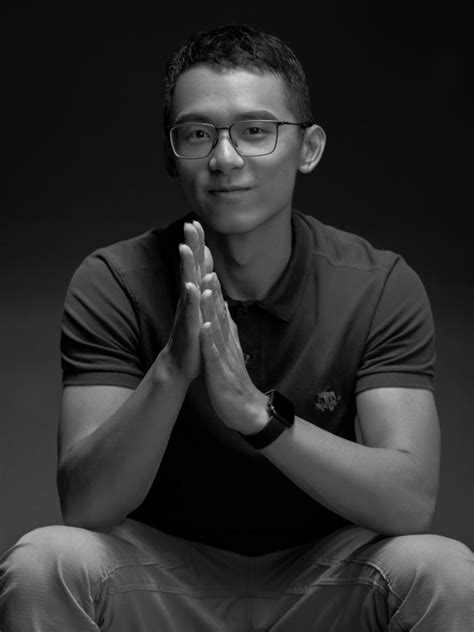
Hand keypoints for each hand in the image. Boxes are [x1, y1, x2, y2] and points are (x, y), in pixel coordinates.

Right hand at [158, 220, 212, 383]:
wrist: (181, 365)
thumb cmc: (193, 335)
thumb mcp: (200, 308)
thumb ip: (203, 287)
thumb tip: (206, 268)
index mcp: (195, 294)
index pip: (197, 264)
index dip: (197, 244)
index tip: (197, 221)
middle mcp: (189, 299)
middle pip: (191, 267)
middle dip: (191, 245)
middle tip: (190, 223)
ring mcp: (188, 312)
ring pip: (188, 284)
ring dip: (187, 266)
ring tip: (186, 247)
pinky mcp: (189, 327)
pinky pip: (190, 311)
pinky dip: (192, 299)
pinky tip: (192, 286)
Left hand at [199, 272, 267, 432]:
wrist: (245, 409)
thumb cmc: (232, 376)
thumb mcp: (227, 345)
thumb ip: (223, 326)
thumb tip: (219, 307)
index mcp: (225, 331)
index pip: (217, 301)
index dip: (211, 280)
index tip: (204, 257)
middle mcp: (226, 337)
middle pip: (218, 306)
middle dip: (211, 284)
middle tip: (207, 263)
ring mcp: (224, 352)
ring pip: (217, 326)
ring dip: (212, 306)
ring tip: (206, 286)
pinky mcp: (220, 370)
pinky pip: (214, 354)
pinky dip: (210, 340)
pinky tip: (205, 327)